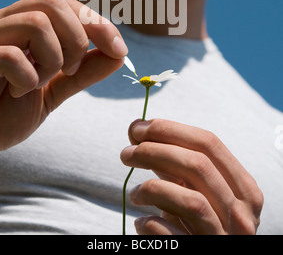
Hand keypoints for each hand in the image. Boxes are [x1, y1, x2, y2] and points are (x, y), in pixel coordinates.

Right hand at [0, 0, 127, 151]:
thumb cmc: (0, 112)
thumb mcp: (50, 92)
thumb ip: (81, 73)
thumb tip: (118, 54)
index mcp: (18, 26)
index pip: (63, 3)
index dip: (97, 23)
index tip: (119, 50)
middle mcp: (0, 24)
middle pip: (52, 1)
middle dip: (78, 38)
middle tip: (70, 70)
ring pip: (36, 22)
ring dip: (53, 58)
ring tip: (39, 82)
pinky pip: (10, 56)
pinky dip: (27, 78)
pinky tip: (17, 92)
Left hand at [121, 119, 262, 234]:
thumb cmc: (196, 223)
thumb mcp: (192, 189)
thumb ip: (172, 160)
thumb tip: (137, 127)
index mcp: (244, 189)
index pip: (209, 143)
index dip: (170, 130)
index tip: (138, 128)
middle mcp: (242, 214)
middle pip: (199, 165)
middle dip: (156, 151)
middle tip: (126, 153)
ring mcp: (225, 237)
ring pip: (191, 201)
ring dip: (153, 188)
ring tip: (134, 193)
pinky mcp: (202, 254)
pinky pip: (173, 234)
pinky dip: (151, 224)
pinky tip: (141, 222)